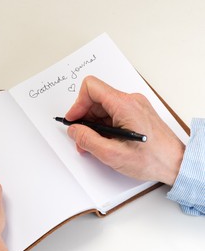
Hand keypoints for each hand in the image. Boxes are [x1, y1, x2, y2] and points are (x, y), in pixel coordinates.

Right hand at [66, 76, 184, 184]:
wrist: (176, 163)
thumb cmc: (153, 158)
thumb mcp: (112, 154)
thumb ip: (88, 140)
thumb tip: (74, 130)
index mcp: (124, 105)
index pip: (91, 88)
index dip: (77, 103)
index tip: (73, 119)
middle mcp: (130, 101)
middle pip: (95, 99)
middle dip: (84, 118)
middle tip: (79, 136)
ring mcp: (134, 106)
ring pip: (103, 108)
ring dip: (93, 124)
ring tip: (91, 144)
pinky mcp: (136, 113)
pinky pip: (112, 114)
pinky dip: (103, 126)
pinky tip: (102, 141)